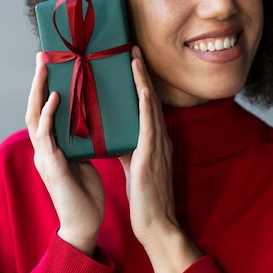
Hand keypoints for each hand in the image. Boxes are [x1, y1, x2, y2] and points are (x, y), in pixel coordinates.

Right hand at [25, 53, 104, 255]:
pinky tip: (56, 98)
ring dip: (39, 92)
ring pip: (35, 117)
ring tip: (44, 69)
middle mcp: (44, 149)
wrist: (85, 223)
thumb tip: (90, 124)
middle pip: (35, 108)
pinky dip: (50, 115)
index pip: (45, 112)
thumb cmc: (85, 193)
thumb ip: (81, 142)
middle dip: (38, 83)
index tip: (52, 66)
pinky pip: (47, 135)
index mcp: (53, 147)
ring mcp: (45, 156)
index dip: (46, 89)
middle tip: (42, 57)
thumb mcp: (83, 160)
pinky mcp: (52, 165)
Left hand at [119, 47, 200, 272]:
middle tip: (132, 49)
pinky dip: (146, 104)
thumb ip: (127, 149)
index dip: (140, 82)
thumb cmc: (146, 198)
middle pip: (150, 98)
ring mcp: (158, 145)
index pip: (146, 105)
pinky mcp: (151, 155)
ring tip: (134, 58)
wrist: (156, 224)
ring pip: (149, 105)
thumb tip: (113, 137)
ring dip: (142, 80)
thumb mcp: (134, 167)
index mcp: (154, 141)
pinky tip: (143, 88)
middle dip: (141, 73)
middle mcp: (159, 138)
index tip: (131, 61)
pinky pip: (149, 124)